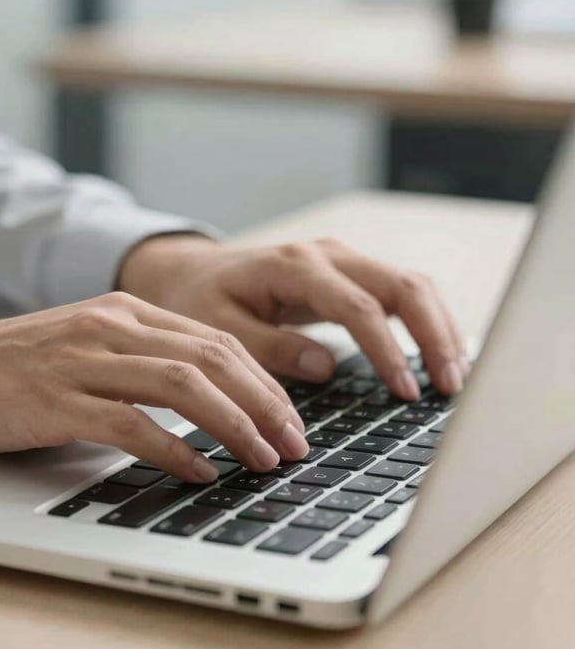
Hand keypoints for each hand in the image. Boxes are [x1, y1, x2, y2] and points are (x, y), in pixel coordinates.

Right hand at [0, 292, 308, 480]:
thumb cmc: (13, 367)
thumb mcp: (88, 347)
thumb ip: (141, 363)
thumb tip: (206, 401)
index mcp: (126, 312)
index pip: (216, 340)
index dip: (263, 381)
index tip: (291, 418)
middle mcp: (111, 326)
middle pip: (212, 358)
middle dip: (265, 403)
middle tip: (295, 443)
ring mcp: (83, 359)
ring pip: (182, 385)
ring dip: (234, 425)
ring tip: (264, 459)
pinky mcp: (54, 398)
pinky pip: (130, 423)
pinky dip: (174, 450)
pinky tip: (199, 472)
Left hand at [119, 236, 467, 398]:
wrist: (193, 273)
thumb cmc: (200, 300)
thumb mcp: (218, 327)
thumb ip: (270, 346)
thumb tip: (326, 367)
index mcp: (293, 267)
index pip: (356, 307)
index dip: (387, 350)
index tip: (406, 392)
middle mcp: (325, 255)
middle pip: (400, 285)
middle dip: (433, 335)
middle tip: (451, 386)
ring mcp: (341, 260)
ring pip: (409, 284)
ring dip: (438, 327)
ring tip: (455, 376)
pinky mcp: (347, 273)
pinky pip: (399, 291)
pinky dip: (424, 321)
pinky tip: (437, 355)